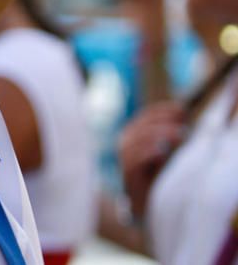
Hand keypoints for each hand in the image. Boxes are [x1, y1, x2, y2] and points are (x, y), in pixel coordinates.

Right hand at [118, 102, 185, 218]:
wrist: (140, 199)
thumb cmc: (152, 172)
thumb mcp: (161, 149)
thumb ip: (167, 134)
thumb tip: (182, 116)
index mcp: (132, 132)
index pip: (146, 115)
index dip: (163, 110)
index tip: (181, 109)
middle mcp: (125, 140)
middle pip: (145, 124)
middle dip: (165, 122)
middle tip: (184, 127)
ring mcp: (124, 154)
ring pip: (142, 138)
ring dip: (163, 135)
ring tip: (180, 136)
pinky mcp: (127, 169)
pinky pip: (138, 157)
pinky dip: (151, 152)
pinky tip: (163, 152)